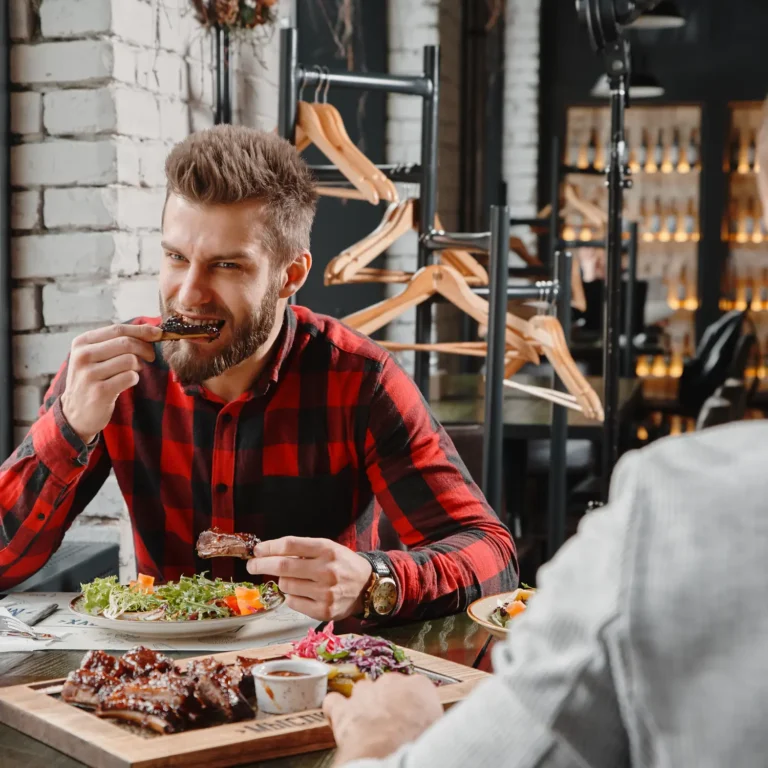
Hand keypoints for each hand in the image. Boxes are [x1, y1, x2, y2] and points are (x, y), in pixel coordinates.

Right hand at [61, 324, 161, 443]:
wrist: (76, 413)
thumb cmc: (93, 380)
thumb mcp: (95, 357)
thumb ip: (116, 342)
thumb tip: (150, 330)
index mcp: (82, 343)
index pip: (118, 329)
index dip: (141, 330)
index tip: (158, 333)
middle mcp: (82, 356)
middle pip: (126, 343)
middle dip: (145, 348)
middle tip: (151, 357)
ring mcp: (89, 374)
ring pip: (130, 360)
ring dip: (138, 366)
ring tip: (132, 371)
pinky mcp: (100, 391)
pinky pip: (130, 377)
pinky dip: (134, 379)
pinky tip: (127, 383)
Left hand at [246, 536, 372, 620]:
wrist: (367, 586)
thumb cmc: (342, 564)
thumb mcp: (327, 548)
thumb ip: (302, 550)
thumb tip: (268, 553)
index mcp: (327, 550)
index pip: (290, 545)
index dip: (269, 547)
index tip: (257, 550)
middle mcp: (326, 570)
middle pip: (283, 566)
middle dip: (261, 565)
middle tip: (252, 565)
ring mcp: (325, 592)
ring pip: (286, 586)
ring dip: (282, 581)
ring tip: (291, 579)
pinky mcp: (323, 611)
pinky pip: (293, 602)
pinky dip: (291, 597)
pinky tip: (301, 592)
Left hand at [323, 674, 442, 765]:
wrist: (390, 759)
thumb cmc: (416, 746)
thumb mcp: (437, 729)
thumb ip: (430, 718)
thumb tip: (429, 727)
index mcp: (419, 687)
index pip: (417, 688)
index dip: (413, 706)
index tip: (413, 718)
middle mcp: (391, 683)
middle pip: (389, 686)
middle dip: (389, 704)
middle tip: (392, 727)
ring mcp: (365, 693)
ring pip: (362, 690)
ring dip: (365, 704)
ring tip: (369, 726)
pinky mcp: (344, 708)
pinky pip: (334, 701)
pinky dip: (336, 709)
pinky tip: (341, 720)